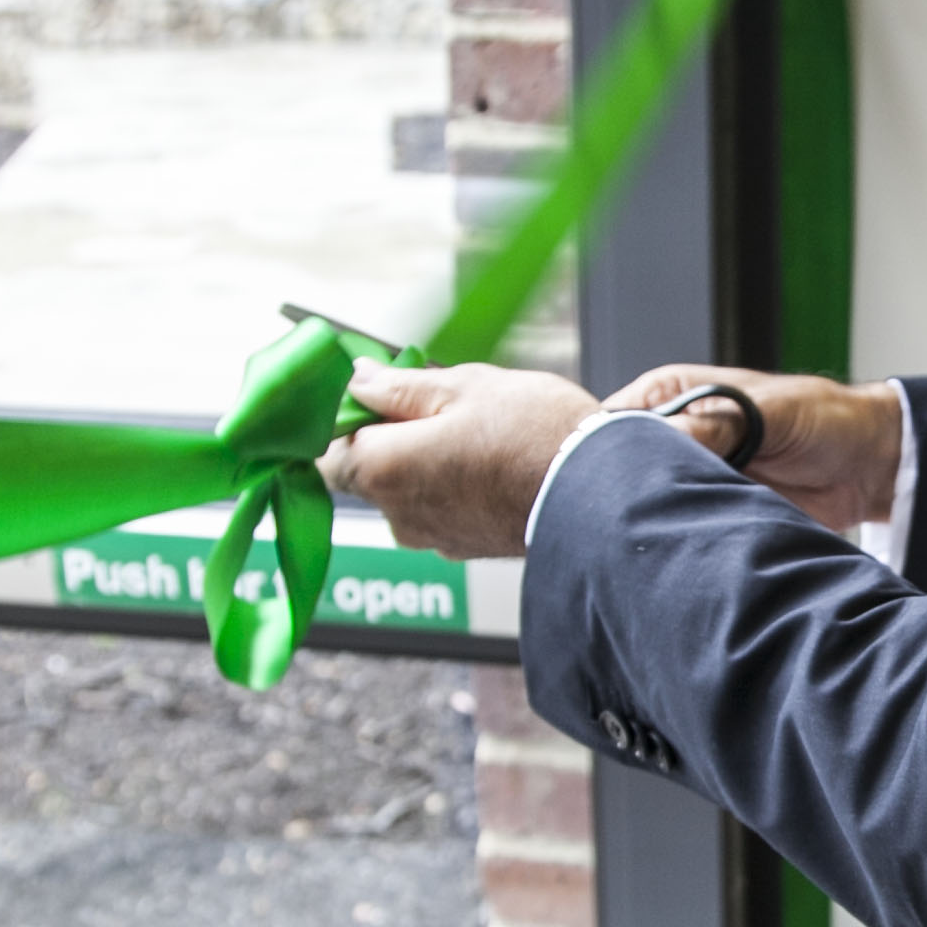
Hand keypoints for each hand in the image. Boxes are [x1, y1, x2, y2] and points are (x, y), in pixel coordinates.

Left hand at [321, 361, 596, 558]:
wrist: (599, 495)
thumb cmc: (535, 438)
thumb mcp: (463, 387)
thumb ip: (399, 386)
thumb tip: (360, 380)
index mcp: (383, 467)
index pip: (327, 444)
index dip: (346, 415)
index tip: (374, 392)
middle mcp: (396, 512)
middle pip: (365, 469)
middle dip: (388, 435)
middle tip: (430, 403)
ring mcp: (429, 535)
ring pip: (402, 489)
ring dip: (422, 460)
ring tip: (472, 431)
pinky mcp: (461, 546)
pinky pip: (436, 509)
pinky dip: (449, 485)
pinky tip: (488, 462)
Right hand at [604, 364, 901, 531]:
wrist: (868, 464)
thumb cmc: (824, 417)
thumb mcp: (770, 411)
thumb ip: (718, 422)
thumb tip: (665, 438)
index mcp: (672, 396)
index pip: (614, 422)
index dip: (604, 448)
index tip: (607, 476)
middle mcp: (674, 436)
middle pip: (624, 468)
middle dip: (626, 492)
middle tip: (634, 514)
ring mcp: (690, 477)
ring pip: (650, 503)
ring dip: (656, 519)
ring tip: (664, 533)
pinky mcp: (709, 512)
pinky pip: (681, 529)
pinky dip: (682, 539)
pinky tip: (684, 549)